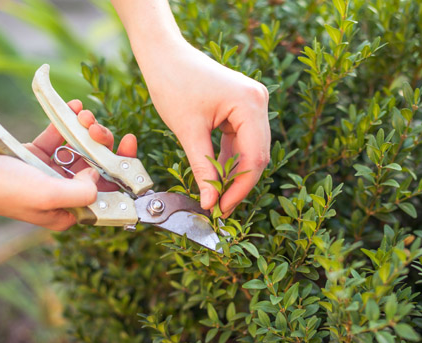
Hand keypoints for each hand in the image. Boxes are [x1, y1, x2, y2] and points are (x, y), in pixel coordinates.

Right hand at [0, 100, 137, 229]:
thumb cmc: (1, 187)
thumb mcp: (47, 195)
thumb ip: (81, 192)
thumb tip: (97, 177)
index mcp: (68, 212)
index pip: (107, 195)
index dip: (123, 173)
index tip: (129, 149)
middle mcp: (62, 194)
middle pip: (96, 169)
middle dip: (103, 146)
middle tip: (101, 129)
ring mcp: (48, 173)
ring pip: (80, 149)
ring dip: (86, 130)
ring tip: (84, 114)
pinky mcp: (35, 154)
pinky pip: (59, 136)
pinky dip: (66, 122)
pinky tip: (72, 107)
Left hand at [138, 42, 270, 217]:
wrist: (163, 53)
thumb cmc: (172, 83)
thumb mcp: (188, 131)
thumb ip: (203, 169)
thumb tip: (210, 203)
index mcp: (250, 104)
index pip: (254, 157)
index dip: (239, 188)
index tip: (222, 210)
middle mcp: (259, 101)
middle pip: (256, 156)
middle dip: (238, 184)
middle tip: (219, 209)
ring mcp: (253, 104)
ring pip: (250, 151)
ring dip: (233, 174)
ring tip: (216, 197)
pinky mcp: (243, 108)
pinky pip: (241, 141)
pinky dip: (229, 160)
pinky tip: (216, 177)